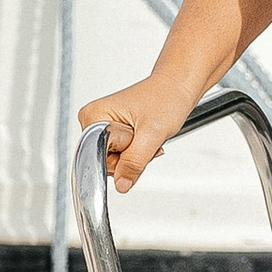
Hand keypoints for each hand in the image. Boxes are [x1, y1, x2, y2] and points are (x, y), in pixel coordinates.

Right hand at [79, 78, 193, 193]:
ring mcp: (103, 126)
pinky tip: (145, 138)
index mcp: (94, 115)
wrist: (178, 86)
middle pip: (105, 162)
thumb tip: (121, 185)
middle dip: (129, 158)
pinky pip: (122, 155)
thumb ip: (134, 162)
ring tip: (147, 136)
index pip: (96, 158)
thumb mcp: (152, 135)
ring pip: (115, 161)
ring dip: (135, 156)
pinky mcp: (113, 131)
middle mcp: (94, 120)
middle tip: (145, 139)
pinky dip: (137, 152)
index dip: (120, 158)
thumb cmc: (167, 97)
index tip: (136, 142)